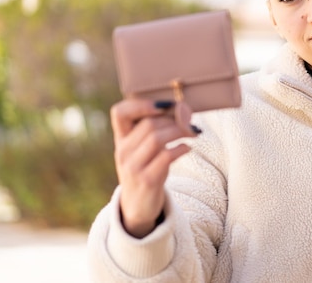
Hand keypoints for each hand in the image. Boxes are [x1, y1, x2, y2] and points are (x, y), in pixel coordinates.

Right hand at [110, 99, 193, 237]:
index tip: (164, 104)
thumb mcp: (141, 150)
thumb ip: (152, 130)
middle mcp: (123, 152)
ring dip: (180, 131)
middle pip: (148, 124)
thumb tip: (182, 109)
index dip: (140, 104)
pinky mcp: (147, 180)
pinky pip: (166, 156)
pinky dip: (181, 148)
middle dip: (173, 118)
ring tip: (192, 131)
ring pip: (157, 138)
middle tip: (189, 118)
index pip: (119, 113)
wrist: (137, 207)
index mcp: (121, 140)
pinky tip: (188, 147)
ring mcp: (133, 167)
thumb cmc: (145, 170)